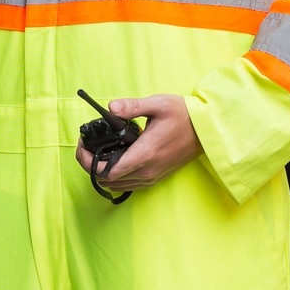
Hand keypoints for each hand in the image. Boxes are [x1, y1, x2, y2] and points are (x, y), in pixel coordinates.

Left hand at [73, 94, 201, 191]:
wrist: (206, 131)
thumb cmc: (183, 116)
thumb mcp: (157, 104)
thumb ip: (132, 106)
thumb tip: (110, 107)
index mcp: (144, 154)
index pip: (107, 170)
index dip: (88, 161)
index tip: (82, 146)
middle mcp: (147, 171)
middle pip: (108, 180)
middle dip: (91, 165)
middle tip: (86, 146)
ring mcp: (152, 176)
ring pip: (117, 185)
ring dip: (102, 172)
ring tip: (97, 152)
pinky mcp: (156, 177)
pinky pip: (129, 184)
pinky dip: (116, 176)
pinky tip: (114, 160)